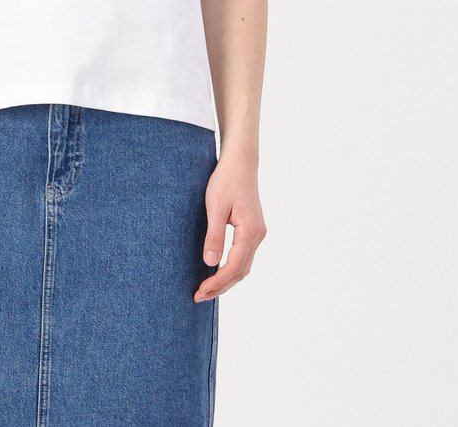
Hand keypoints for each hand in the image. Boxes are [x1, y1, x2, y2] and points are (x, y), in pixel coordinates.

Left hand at [193, 148, 266, 302]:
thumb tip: (209, 263)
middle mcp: (258, 235)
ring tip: (206, 289)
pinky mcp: (253, 229)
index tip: (200, 291)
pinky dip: (231, 268)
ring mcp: (257, 233)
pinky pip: (244, 256)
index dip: (217, 282)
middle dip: (220, 286)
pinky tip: (217, 270)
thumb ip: (214, 235)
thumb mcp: (216, 206)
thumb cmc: (226, 180)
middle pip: (241, 271)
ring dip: (226, 279)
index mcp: (250, 231)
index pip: (234, 266)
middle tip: (199, 296)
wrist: (240, 162)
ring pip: (243, 266)